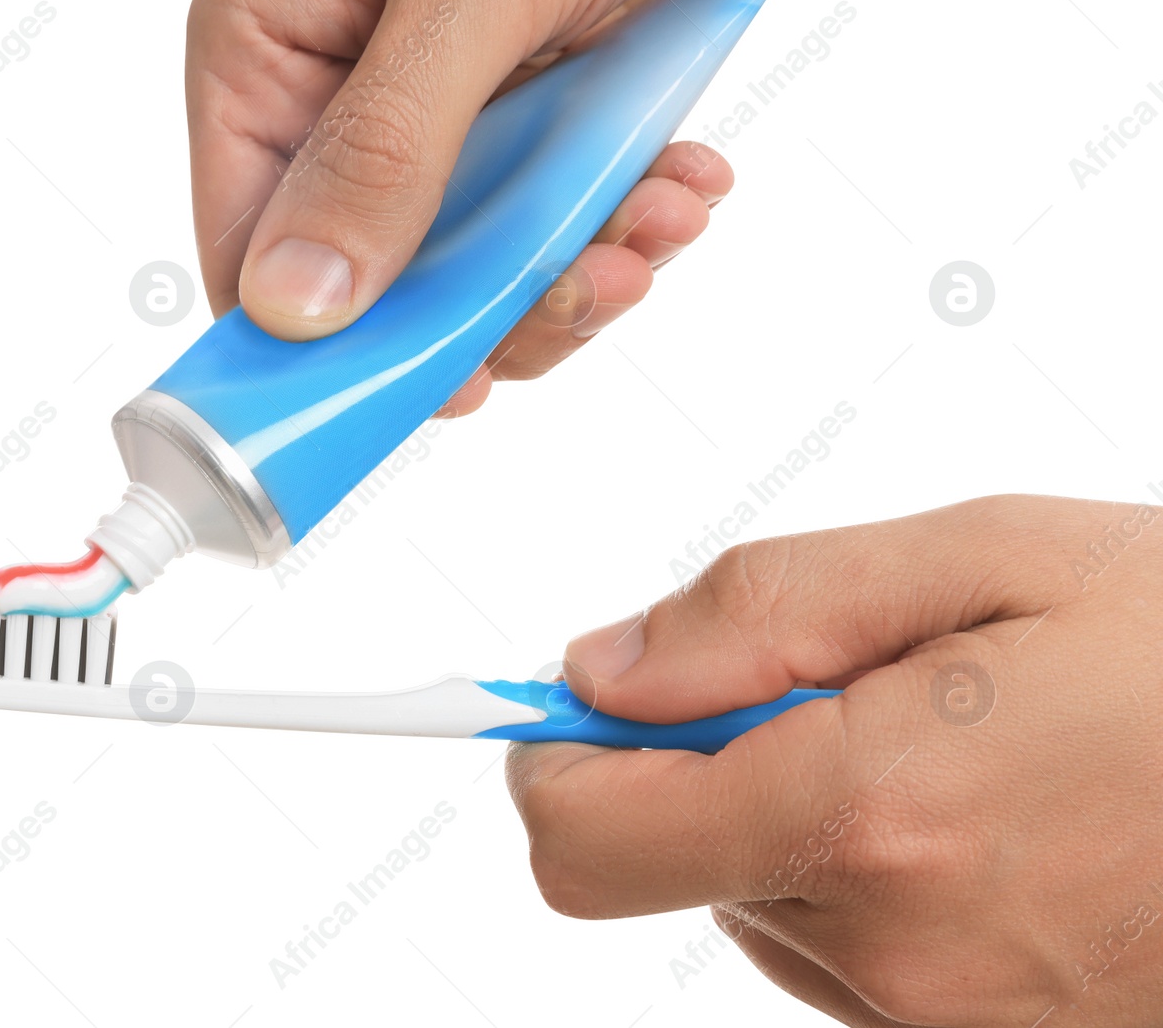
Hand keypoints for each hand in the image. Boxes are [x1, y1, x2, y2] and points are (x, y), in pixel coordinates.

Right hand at [185, 0, 730, 415]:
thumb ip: (384, 147)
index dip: (330, 347)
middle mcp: (344, 95)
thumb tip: (294, 306)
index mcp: (270, 53)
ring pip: (488, 265)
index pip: (251, 249)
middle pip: (387, 282)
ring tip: (665, 214)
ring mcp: (446, 110)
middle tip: (600, 282)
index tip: (435, 390)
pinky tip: (684, 181)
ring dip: (588, 262)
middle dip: (505, 303)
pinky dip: (631, 215)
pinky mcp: (534, 108)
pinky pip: (562, 213)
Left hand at [507, 495, 1162, 1024]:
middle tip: (828, 681)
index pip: (589, 838)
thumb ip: (765, 610)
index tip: (566, 703)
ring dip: (788, 810)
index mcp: (875, 815)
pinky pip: (842, 953)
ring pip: (752, 903)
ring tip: (937, 742)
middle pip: (667, 861)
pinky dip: (856, 872)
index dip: (553, 761)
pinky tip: (971, 812)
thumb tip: (603, 669)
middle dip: (699, 758)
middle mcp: (894, 950)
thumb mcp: (989, 560)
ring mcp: (942, 1022)